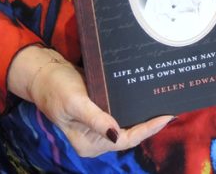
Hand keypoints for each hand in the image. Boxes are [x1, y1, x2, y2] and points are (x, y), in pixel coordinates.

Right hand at [10, 47, 172, 156]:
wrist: (44, 72)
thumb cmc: (56, 88)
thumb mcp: (75, 103)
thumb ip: (95, 120)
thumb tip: (116, 135)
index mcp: (90, 144)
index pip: (126, 140)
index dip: (147, 129)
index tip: (166, 116)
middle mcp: (97, 138)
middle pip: (130, 133)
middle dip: (150, 122)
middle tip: (171, 105)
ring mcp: (100, 124)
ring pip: (128, 121)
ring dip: (144, 112)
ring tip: (164, 100)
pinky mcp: (101, 110)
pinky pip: (122, 110)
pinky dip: (134, 104)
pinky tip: (146, 94)